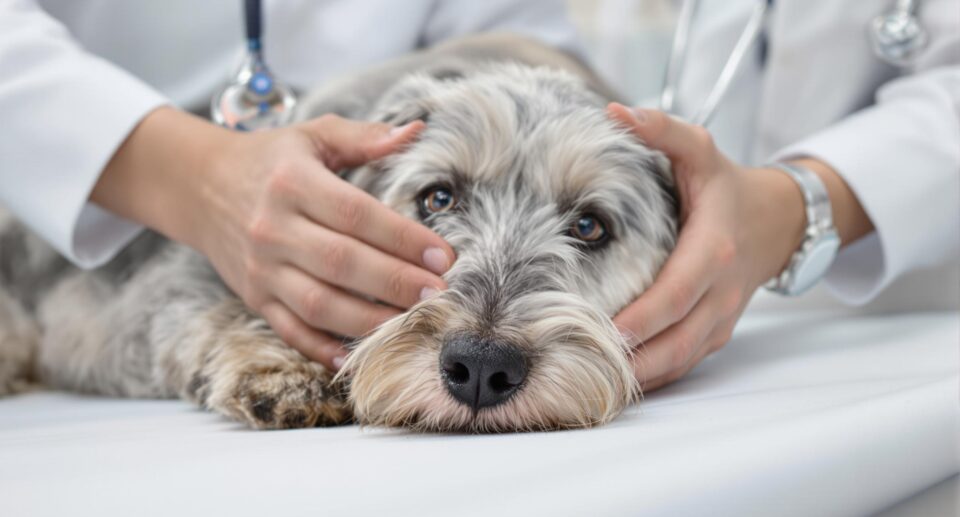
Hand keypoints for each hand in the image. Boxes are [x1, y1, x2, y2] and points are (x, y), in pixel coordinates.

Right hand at [94, 108, 454, 370]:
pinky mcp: (254, 297)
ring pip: (319, 304)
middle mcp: (273, 228)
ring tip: (412, 323)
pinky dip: (323, 349)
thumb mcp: (312, 136)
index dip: (403, 238)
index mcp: (292, 182)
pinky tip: (358, 357)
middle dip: (395, 283)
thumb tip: (416, 130)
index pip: (356, 215)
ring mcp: (261, 268)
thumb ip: (364, 136)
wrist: (198, 186)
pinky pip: (291, 331)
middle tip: (438, 294)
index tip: (443, 256)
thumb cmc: (269, 160)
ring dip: (369, 320)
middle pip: (342, 263)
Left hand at [607, 103, 809, 391]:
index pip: (676, 294)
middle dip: (633, 359)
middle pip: (677, 340)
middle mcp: (722, 293)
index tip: (605, 331)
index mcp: (715, 251)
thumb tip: (617, 112)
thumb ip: (662, 129)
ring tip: (591, 381)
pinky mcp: (714, 333)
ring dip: (639, 376)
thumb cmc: (725, 187)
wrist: (775, 222)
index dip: (642, 317)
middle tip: (583, 366)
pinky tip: (615, 381)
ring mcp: (721, 318)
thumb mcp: (698, 150)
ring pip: (680, 360)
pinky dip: (652, 377)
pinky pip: (683, 364)